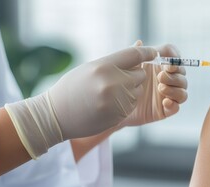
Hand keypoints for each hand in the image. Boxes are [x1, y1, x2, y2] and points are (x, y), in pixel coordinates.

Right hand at [4, 46, 156, 157]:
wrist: (56, 116)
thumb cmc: (72, 88)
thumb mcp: (90, 68)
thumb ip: (115, 61)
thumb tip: (139, 47)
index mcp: (103, 67)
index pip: (135, 54)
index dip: (147, 52)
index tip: (153, 52)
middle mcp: (112, 83)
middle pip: (140, 74)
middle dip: (133, 74)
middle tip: (118, 77)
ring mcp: (116, 102)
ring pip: (138, 91)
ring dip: (130, 89)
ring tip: (109, 92)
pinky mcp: (118, 116)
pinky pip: (132, 104)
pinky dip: (126, 102)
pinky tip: (109, 103)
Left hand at [118, 41, 187, 126]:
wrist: (114, 106)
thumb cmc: (120, 84)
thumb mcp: (125, 68)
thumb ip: (132, 55)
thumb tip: (139, 42)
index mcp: (158, 65)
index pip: (173, 57)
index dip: (175, 56)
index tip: (171, 60)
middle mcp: (166, 79)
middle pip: (182, 72)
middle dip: (175, 73)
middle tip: (160, 76)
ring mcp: (167, 94)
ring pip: (183, 89)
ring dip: (175, 88)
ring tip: (160, 88)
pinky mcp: (164, 109)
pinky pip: (176, 107)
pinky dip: (174, 104)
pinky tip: (165, 102)